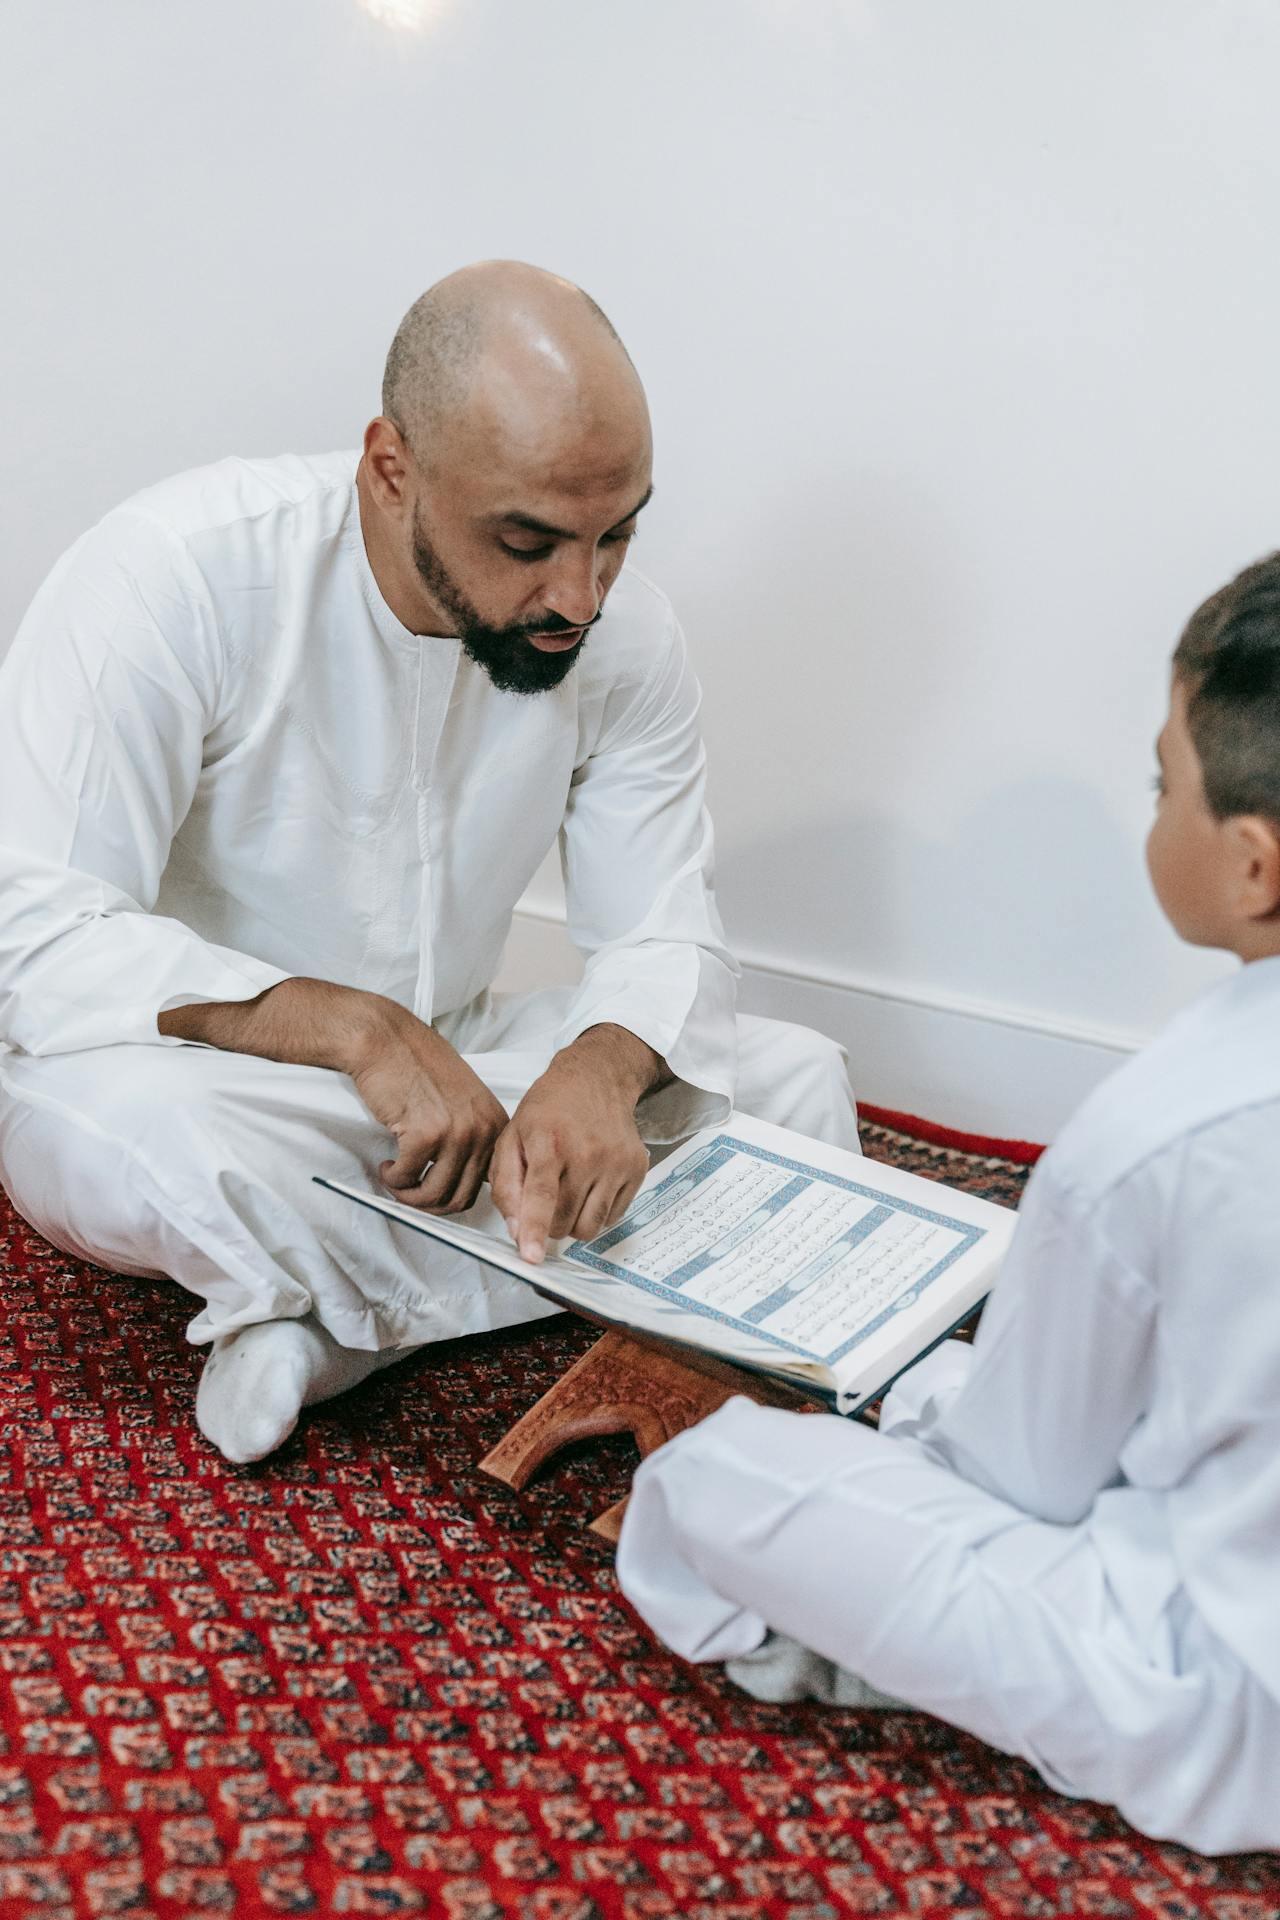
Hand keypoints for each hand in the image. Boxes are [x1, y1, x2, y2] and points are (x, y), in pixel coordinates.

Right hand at [351, 1007, 509, 1212]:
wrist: (386, 1040)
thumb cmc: (416, 1067)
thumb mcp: (463, 1102)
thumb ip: (472, 1138)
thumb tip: (464, 1184)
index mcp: (495, 1124)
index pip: (485, 1184)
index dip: (454, 1195)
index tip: (433, 1193)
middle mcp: (482, 1130)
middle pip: (461, 1197)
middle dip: (429, 1204)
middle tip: (408, 1191)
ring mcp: (456, 1133)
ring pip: (434, 1194)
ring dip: (408, 1194)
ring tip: (396, 1178)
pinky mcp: (425, 1134)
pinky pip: (406, 1178)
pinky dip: (392, 1179)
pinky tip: (387, 1163)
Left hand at [489, 1025, 660, 1262]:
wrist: (596, 1080)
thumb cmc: (548, 1109)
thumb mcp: (512, 1137)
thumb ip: (507, 1185)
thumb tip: (515, 1229)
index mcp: (550, 1141)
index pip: (542, 1195)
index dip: (535, 1230)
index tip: (532, 1257)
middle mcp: (588, 1152)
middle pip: (565, 1220)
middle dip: (549, 1224)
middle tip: (546, 1200)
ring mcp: (616, 1162)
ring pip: (591, 1227)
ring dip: (573, 1223)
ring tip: (567, 1194)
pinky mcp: (637, 1169)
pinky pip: (614, 1217)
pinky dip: (596, 1214)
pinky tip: (589, 1187)